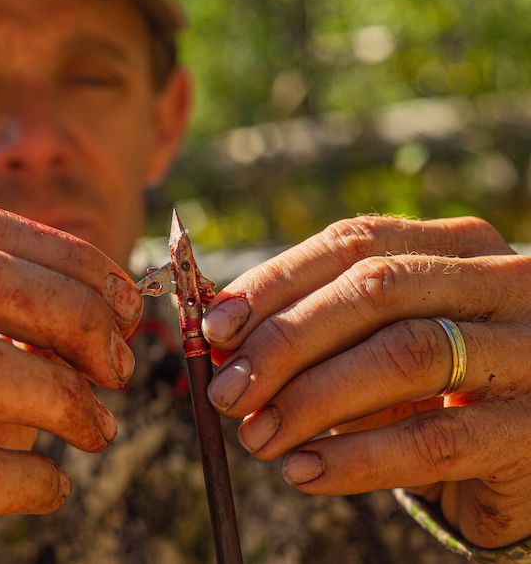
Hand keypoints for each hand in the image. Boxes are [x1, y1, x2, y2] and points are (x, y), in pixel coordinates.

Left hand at [201, 215, 530, 547]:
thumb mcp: (379, 341)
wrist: (524, 453)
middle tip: (227, 392)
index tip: (215, 328)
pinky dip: (357, 457)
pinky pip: (435, 440)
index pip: (351, 242)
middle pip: (375, 290)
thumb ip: (315, 326)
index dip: (275, 283)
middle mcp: (502, 282)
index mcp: (455, 246)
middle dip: (286, 342)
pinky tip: (305, 470)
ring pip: (406, 354)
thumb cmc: (436, 387)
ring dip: (312, 398)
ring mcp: (528, 351)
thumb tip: (217, 336)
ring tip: (257, 437)